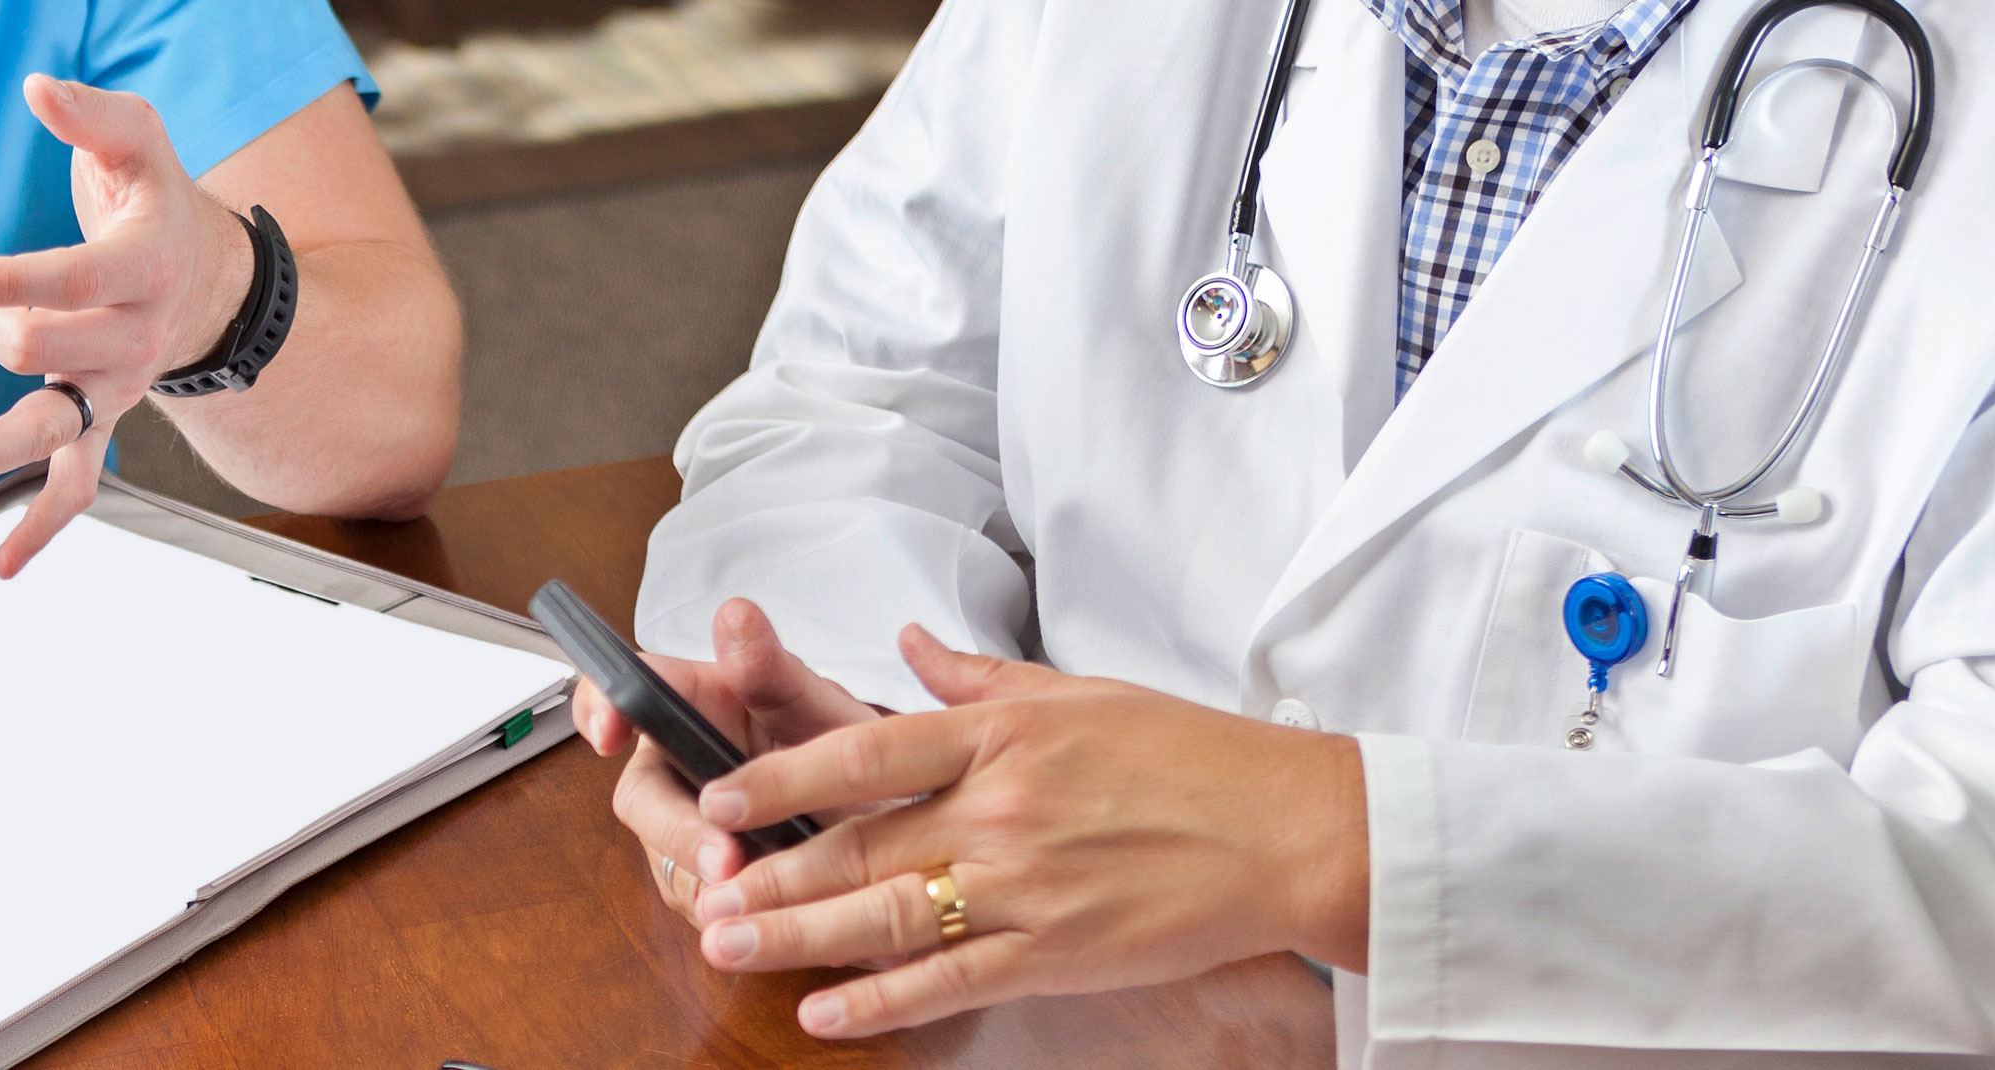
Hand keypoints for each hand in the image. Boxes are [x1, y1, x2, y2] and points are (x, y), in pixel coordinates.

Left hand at [0, 74, 256, 576]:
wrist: (206, 275)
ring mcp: (114, 391)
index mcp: (143, 271)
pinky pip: (78, 485)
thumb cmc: (155, 202)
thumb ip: (89, 114)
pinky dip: (42, 529)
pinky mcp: (98, 421)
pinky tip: (1, 567)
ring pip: (57, 432)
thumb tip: (37, 87)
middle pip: (54, 355)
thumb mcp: (138, 141)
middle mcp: (133, 342)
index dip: (12, 282)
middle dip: (1, 331)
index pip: (75, 282)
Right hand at [577, 598, 886, 917]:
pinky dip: (730, 911)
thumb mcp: (826, 711)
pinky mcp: (708, 879)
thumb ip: (773, 669)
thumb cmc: (862, 760)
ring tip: (768, 893)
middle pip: (640, 795)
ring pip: (666, 856)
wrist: (908, 835)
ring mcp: (691, 825)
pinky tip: (772, 911)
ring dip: (707, 878)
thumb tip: (734, 615)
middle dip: (676, 831)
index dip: (600, 705)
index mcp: (700, 705)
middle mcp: (684, 764)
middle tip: (725, 858)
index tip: (609, 731)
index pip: (625, 689)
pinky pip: (697, 900)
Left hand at [680, 624, 1368, 1039]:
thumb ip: (978, 677)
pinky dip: (881, 999)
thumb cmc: (1195, 757)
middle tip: (700, 888)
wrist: (1294, 829)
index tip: (723, 791)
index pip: (864, 750)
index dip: (783, 775)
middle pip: (858, 843)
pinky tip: (823, 1011)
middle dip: (768, 869)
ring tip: (728, 942)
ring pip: (887, 915)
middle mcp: (1003, 809)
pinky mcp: (1056, 951)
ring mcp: (1027, 886)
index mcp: (1003, 737)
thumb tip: (909, 639)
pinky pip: (950, 979)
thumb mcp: (1082, 692)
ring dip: (798, 933)